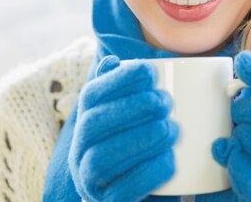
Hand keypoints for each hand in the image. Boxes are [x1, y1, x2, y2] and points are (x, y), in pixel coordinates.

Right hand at [68, 55, 179, 201]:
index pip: (91, 96)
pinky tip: (170, 160)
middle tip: (165, 102)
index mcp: (85, 125)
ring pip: (102, 158)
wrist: (143, 196)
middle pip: (93, 125)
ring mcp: (89, 182)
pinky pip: (120, 192)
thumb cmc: (139, 149)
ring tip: (172, 130)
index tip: (151, 71)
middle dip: (131, 108)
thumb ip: (120, 93)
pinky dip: (148, 173)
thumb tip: (111, 62)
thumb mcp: (129, 119)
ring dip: (140, 139)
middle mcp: (79, 152)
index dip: (118, 80)